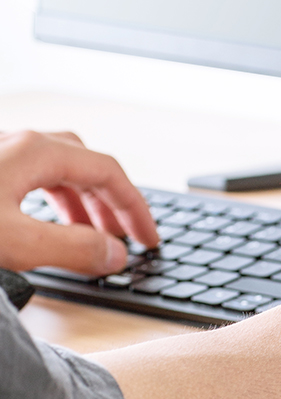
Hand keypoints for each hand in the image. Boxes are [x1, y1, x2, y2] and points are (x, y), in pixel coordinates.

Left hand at [0, 130, 158, 274]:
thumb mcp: (15, 242)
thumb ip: (72, 248)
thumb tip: (114, 254)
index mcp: (35, 152)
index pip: (108, 173)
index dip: (134, 208)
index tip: (147, 237)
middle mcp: (17, 143)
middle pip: (84, 168)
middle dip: (111, 204)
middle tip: (125, 237)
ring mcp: (0, 153)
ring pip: (55, 170)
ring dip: (81, 202)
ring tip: (90, 234)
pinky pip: (29, 176)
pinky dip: (53, 199)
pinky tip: (45, 219)